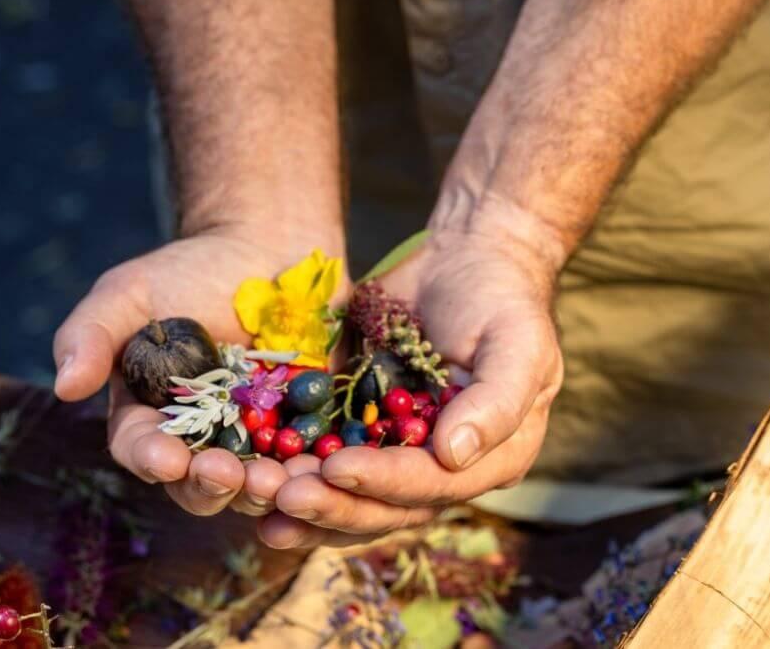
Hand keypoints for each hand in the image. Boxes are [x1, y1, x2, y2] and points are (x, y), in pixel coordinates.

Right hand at [53, 228, 344, 518]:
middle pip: (198, 485)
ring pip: (254, 486)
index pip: (142, 450)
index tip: (167, 459)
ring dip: (263, 491)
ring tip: (276, 481)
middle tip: (227, 475)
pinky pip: (309, 463)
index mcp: (150, 418)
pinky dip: (314, 472)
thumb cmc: (187, 270)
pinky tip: (324, 469)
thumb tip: (64, 388)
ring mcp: (255, 442)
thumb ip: (91, 334)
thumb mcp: (129, 292)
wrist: (265, 249)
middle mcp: (201, 441)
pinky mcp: (305, 432)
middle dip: (210, 486)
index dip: (152, 459)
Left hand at [257, 225, 563, 547]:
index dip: (385, 481)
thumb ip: (497, 401)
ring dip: (304, 505)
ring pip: (351, 500)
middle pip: (386, 508)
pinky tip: (252, 483)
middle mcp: (445, 473)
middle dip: (332, 504)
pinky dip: (292, 474)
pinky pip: (325, 466)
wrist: (464, 262)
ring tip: (257, 497)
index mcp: (492, 460)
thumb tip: (454, 456)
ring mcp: (401, 457)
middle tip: (281, 495)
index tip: (336, 467)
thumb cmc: (500, 299)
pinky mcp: (362, 435)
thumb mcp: (518, 342)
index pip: (433, 485)